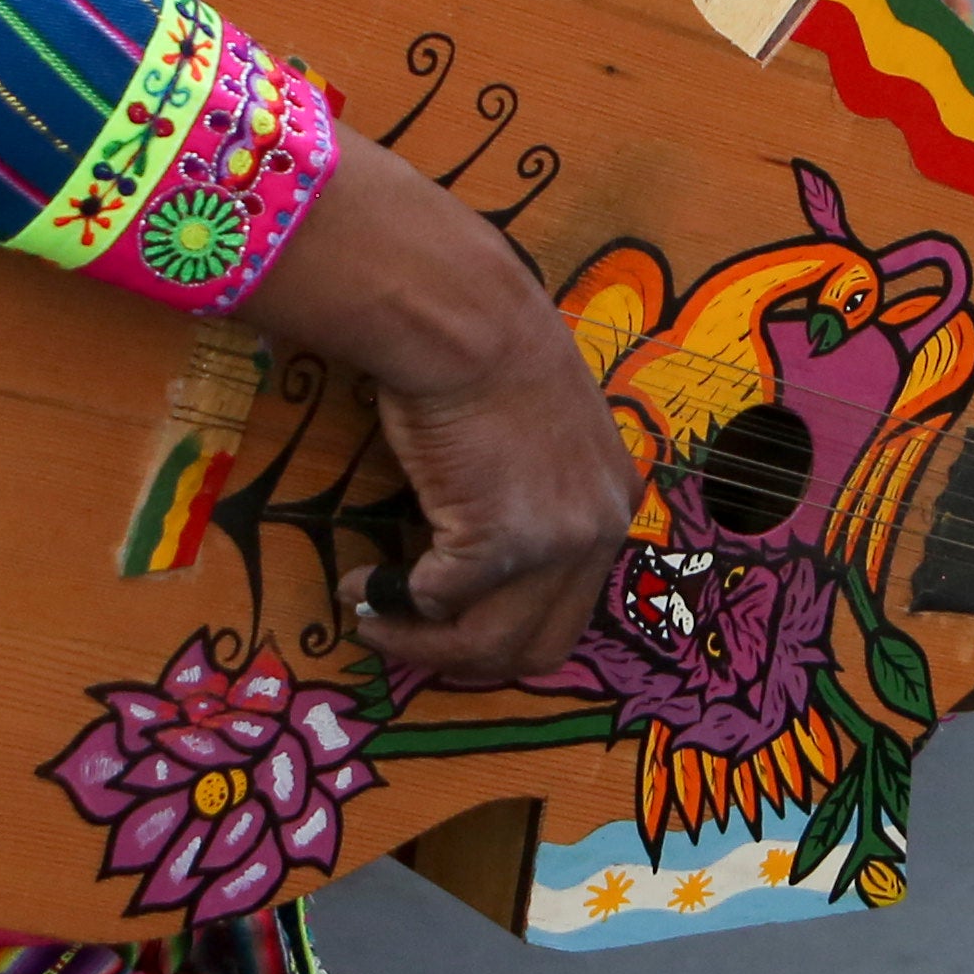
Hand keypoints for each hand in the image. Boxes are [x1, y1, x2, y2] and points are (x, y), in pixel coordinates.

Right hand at [231, 136, 639, 691]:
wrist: (467, 318)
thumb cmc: (487, 353)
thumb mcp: (541, 432)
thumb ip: (535, 492)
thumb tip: (479, 542)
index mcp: (614, 503)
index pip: (571, 608)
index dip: (503, 629)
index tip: (447, 620)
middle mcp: (600, 530)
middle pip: (536, 647)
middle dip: (460, 655)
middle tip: (402, 632)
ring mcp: (556, 542)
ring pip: (487, 644)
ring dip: (420, 643)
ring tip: (373, 615)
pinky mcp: (503, 543)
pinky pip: (438, 601)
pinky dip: (392, 601)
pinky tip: (360, 580)